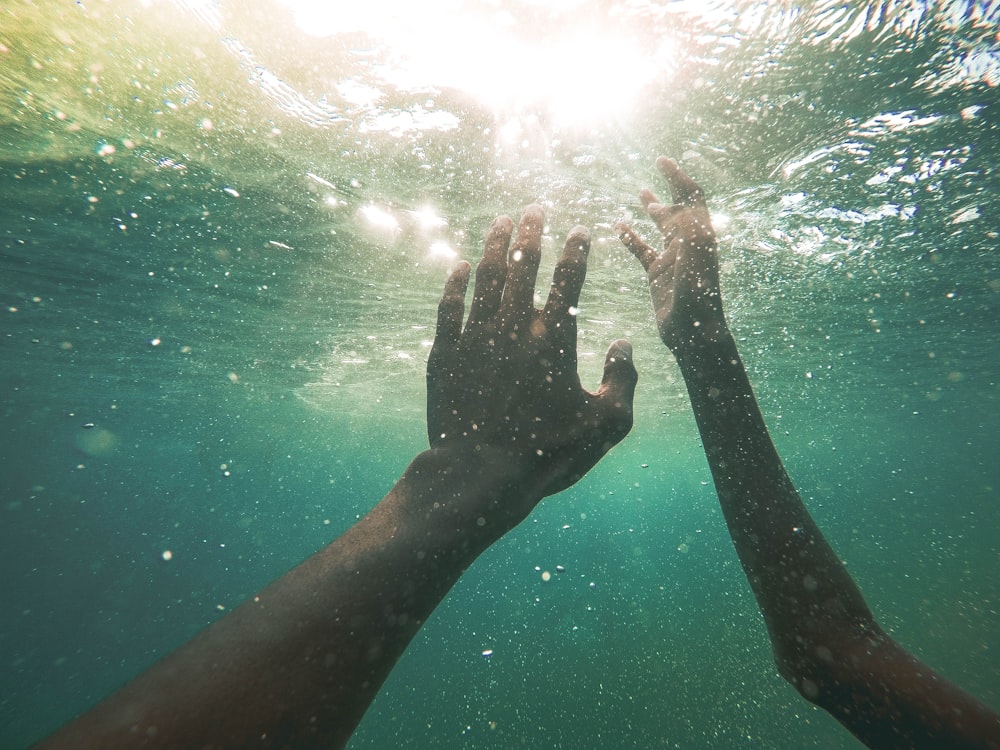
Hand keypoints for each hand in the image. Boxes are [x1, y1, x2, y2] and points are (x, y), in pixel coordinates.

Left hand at [427, 206, 636, 523]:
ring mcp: (476, 337)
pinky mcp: (445, 353)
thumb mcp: (605, 424)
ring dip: (496, 246)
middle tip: (533, 208)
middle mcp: (514, 327)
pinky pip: (449, 306)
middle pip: (524, 265)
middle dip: (531, 232)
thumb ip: (623, 380)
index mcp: (555, 339)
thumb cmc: (547, 453)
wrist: (481, 474)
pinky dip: (455, 282)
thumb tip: (626, 345)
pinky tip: (460, 266)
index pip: (568, 279)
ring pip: (486, 278)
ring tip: (502, 222)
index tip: (578, 229)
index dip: (575, 250)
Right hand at [617, 157, 727, 352]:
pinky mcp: (657, 273)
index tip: (662, 161)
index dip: (678, 176)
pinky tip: (618, 227)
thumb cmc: (698, 294)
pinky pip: (641, 250)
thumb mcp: (695, 253)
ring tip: (641, 192)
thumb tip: (660, 205)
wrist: (693, 330)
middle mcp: (687, 241)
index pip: (691, 196)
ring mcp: (671, 257)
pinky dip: (630, 237)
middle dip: (669, 186)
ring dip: (652, 208)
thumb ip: (682, 224)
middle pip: (678, 206)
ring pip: (660, 226)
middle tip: (658, 166)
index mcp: (700, 233)